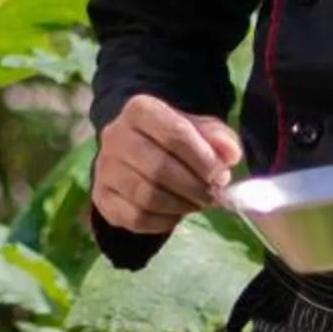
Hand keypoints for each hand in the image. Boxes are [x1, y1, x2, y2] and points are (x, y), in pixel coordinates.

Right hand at [92, 94, 242, 238]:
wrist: (136, 153)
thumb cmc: (173, 139)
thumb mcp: (200, 130)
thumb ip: (219, 138)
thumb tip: (230, 155)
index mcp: (140, 109)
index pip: (175, 134)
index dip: (203, 160)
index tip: (221, 176)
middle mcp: (115, 135)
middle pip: (159, 168)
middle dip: (193, 187)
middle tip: (212, 196)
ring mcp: (104, 168)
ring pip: (147, 196)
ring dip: (180, 206)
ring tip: (196, 203)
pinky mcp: (102, 197)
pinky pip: (136, 218)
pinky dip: (163, 221)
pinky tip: (175, 214)